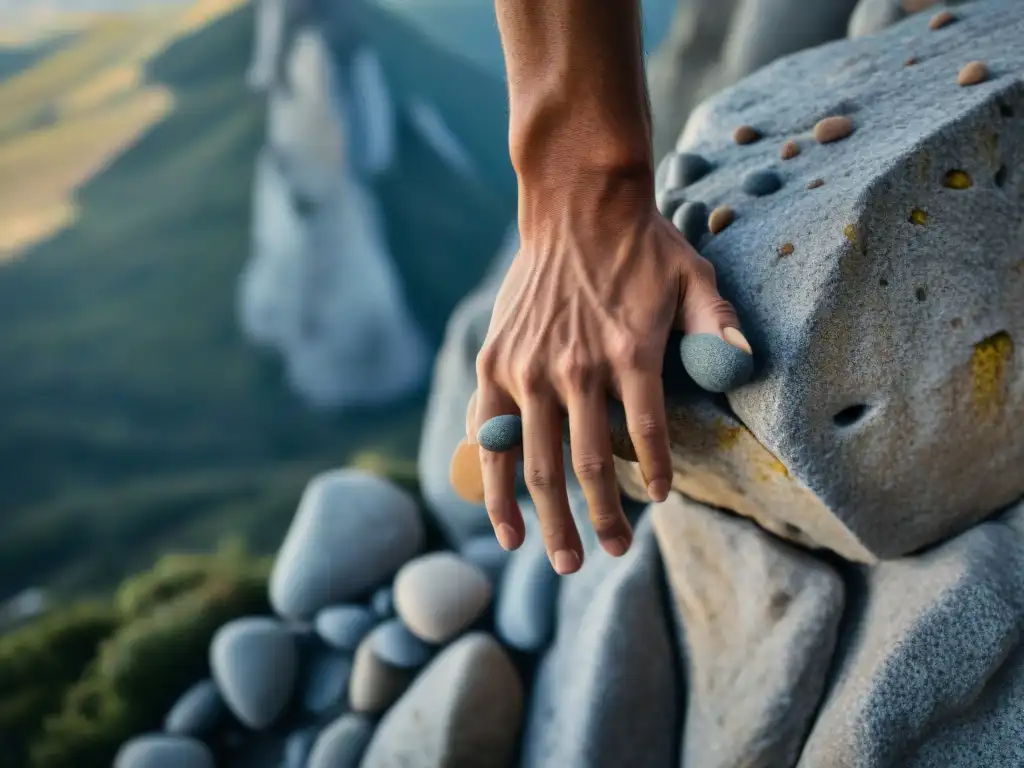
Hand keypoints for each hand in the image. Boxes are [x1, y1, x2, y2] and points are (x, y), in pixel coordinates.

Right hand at [467, 183, 748, 573]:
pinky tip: (504, 521)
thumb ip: (717, 324)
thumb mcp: (694, 276)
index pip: (648, 438)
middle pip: (590, 467)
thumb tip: (741, 364)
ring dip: (549, 520)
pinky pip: (489, 434)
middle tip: (612, 555)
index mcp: (630, 355)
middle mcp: (576, 371)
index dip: (658, 477)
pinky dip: (493, 481)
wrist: (574, 204)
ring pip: (536, 463)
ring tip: (561, 561)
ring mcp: (528, 370)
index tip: (662, 501)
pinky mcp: (494, 364)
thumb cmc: (641, 245)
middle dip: (603, 521)